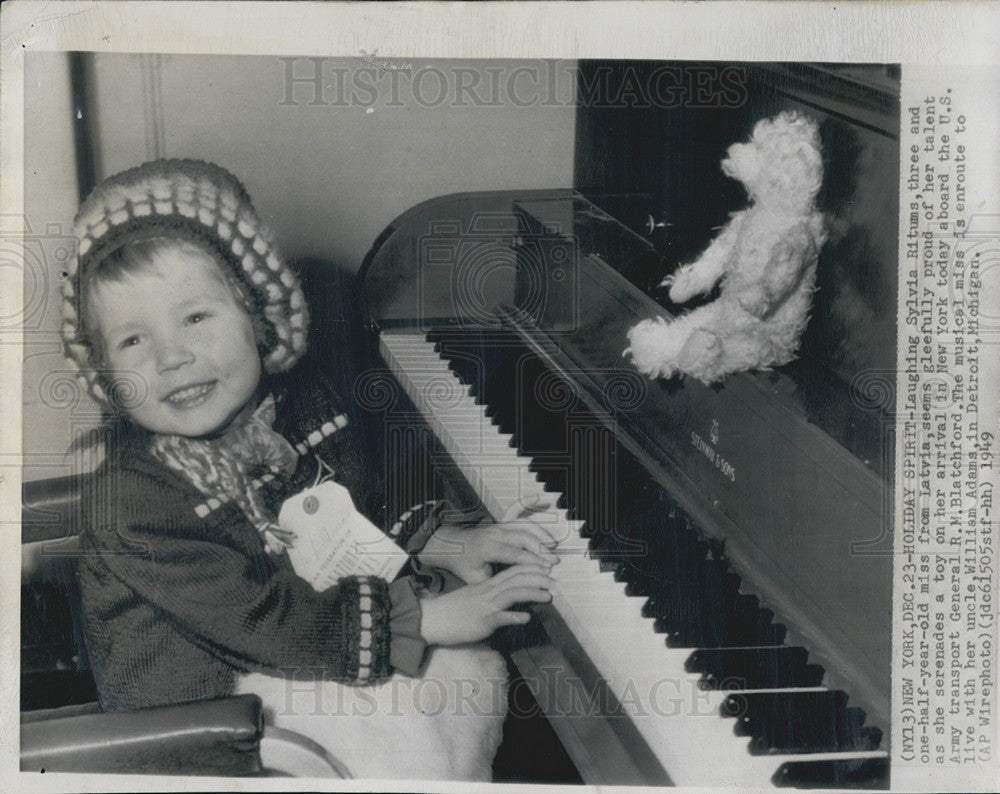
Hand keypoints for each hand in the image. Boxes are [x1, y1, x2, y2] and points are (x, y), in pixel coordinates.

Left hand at [417, 498, 559, 583]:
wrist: (451, 547)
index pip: (515, 554)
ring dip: (540, 534)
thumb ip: (495, 581)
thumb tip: (515, 586)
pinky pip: (514, 510)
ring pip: (523, 526)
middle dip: (541, 550)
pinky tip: (537, 498)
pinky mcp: (500, 522)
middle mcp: (494, 533)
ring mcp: (498, 525)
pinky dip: (526, 503)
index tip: (546, 568)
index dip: (532, 561)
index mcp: (488, 548)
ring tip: (553, 545)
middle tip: (555, 561)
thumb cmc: (464, 565)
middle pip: (523, 538)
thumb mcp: (476, 579)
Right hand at [419, 563, 554, 644]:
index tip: (548, 571)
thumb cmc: (452, 612)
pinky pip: (500, 617)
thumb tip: (508, 601)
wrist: (431, 619)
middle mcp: (488, 592)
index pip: (513, 572)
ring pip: (512, 594)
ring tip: (549, 596)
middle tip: (557, 582)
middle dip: (539, 578)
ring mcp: (485, 606)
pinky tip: (527, 617)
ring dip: (532, 594)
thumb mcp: (474, 599)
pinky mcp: (481, 621)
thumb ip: (491, 597)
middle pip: (517, 579)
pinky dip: (514, 616)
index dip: (532, 570)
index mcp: (487, 586)